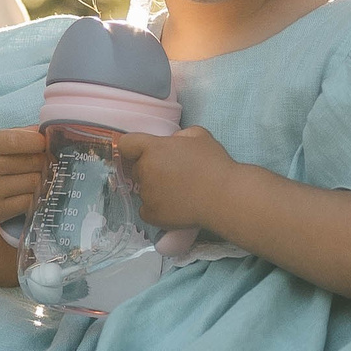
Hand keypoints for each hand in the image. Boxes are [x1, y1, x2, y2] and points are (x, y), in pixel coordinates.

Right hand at [0, 128, 47, 229]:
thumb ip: (8, 137)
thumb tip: (41, 132)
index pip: (17, 140)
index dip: (38, 141)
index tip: (44, 143)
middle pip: (30, 162)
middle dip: (41, 160)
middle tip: (42, 160)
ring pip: (33, 182)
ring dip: (38, 179)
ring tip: (33, 175)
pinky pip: (28, 201)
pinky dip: (32, 196)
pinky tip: (25, 191)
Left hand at [113, 125, 238, 229]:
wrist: (225, 197)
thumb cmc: (214, 164)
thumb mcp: (199, 136)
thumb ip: (179, 136)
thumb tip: (172, 142)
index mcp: (152, 149)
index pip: (126, 145)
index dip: (133, 148)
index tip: (143, 153)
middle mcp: (145, 170)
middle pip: (136, 169)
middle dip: (149, 170)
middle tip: (172, 175)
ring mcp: (146, 194)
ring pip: (142, 190)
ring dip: (154, 190)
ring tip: (178, 193)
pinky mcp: (152, 215)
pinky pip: (146, 210)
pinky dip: (156, 210)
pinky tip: (173, 207)